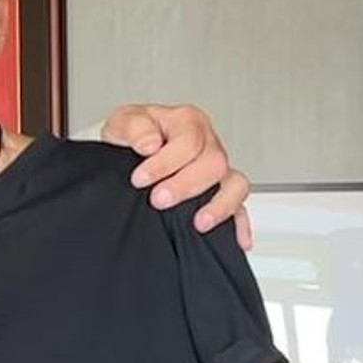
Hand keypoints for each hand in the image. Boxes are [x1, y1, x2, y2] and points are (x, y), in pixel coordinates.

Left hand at [102, 103, 254, 250]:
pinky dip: (240, 224)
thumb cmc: (132, 137)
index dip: (164, 163)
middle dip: (185, 185)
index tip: (139, 179)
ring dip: (219, 205)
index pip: (188, 141)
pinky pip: (240, 207)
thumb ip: (134, 127)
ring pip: (235, 184)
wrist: (130, 152)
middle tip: (158, 199)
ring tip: (198, 222)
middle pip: (214, 163)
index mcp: (187, 123)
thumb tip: (150, 143)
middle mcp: (208, 144)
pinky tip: (238, 240)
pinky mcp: (220, 192)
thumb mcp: (122, 122)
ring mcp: (217, 170)